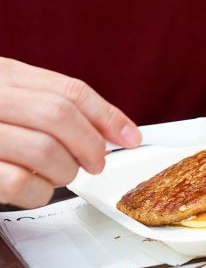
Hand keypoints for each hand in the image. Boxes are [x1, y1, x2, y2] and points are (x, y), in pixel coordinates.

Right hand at [0, 58, 140, 207]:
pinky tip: (35, 189)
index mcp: (1, 75)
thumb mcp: (8, 101)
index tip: (131, 137)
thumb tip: (113, 130)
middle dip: (90, 145)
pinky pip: (22, 183)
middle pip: (59, 116)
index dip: (107, 115)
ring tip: (58, 174)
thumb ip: (49, 106)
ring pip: (44, 150)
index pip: (67, 89)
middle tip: (96, 162)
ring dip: (65, 171)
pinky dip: (41, 192)